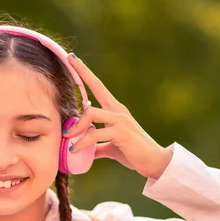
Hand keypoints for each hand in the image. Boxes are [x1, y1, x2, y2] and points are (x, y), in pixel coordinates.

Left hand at [63, 54, 172, 179]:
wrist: (154, 162)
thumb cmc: (133, 153)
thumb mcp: (111, 146)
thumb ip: (97, 145)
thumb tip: (84, 150)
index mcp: (115, 110)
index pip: (98, 86)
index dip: (85, 72)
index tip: (72, 58)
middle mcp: (118, 110)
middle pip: (95, 88)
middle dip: (80, 76)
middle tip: (65, 88)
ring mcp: (120, 120)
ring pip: (91, 113)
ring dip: (76, 127)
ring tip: (69, 140)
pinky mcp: (120, 133)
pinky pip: (95, 134)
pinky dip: (82, 142)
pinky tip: (75, 150)